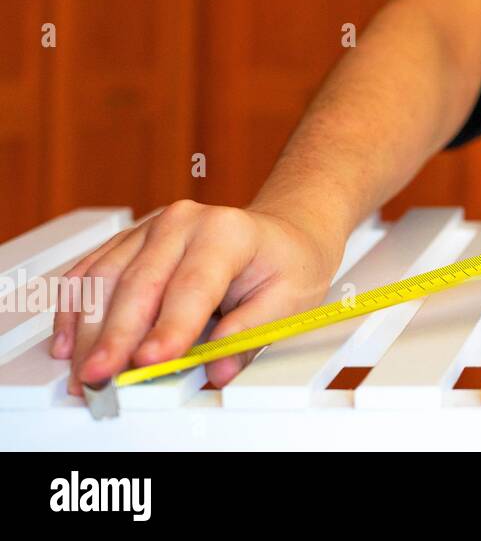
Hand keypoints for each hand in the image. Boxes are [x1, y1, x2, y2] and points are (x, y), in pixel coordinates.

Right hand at [51, 200, 342, 393]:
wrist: (283, 233)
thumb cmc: (287, 263)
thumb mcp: (289, 300)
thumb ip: (250, 336)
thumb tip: (217, 370)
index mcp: (228, 233)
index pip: (192, 285)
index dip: (168, 327)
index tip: (150, 361)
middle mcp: (184, 223)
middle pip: (139, 284)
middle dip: (114, 337)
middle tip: (100, 380)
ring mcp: (152, 228)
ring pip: (105, 279)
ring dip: (86, 330)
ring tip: (81, 372)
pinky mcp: (131, 241)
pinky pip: (92, 272)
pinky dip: (75, 308)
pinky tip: (69, 340)